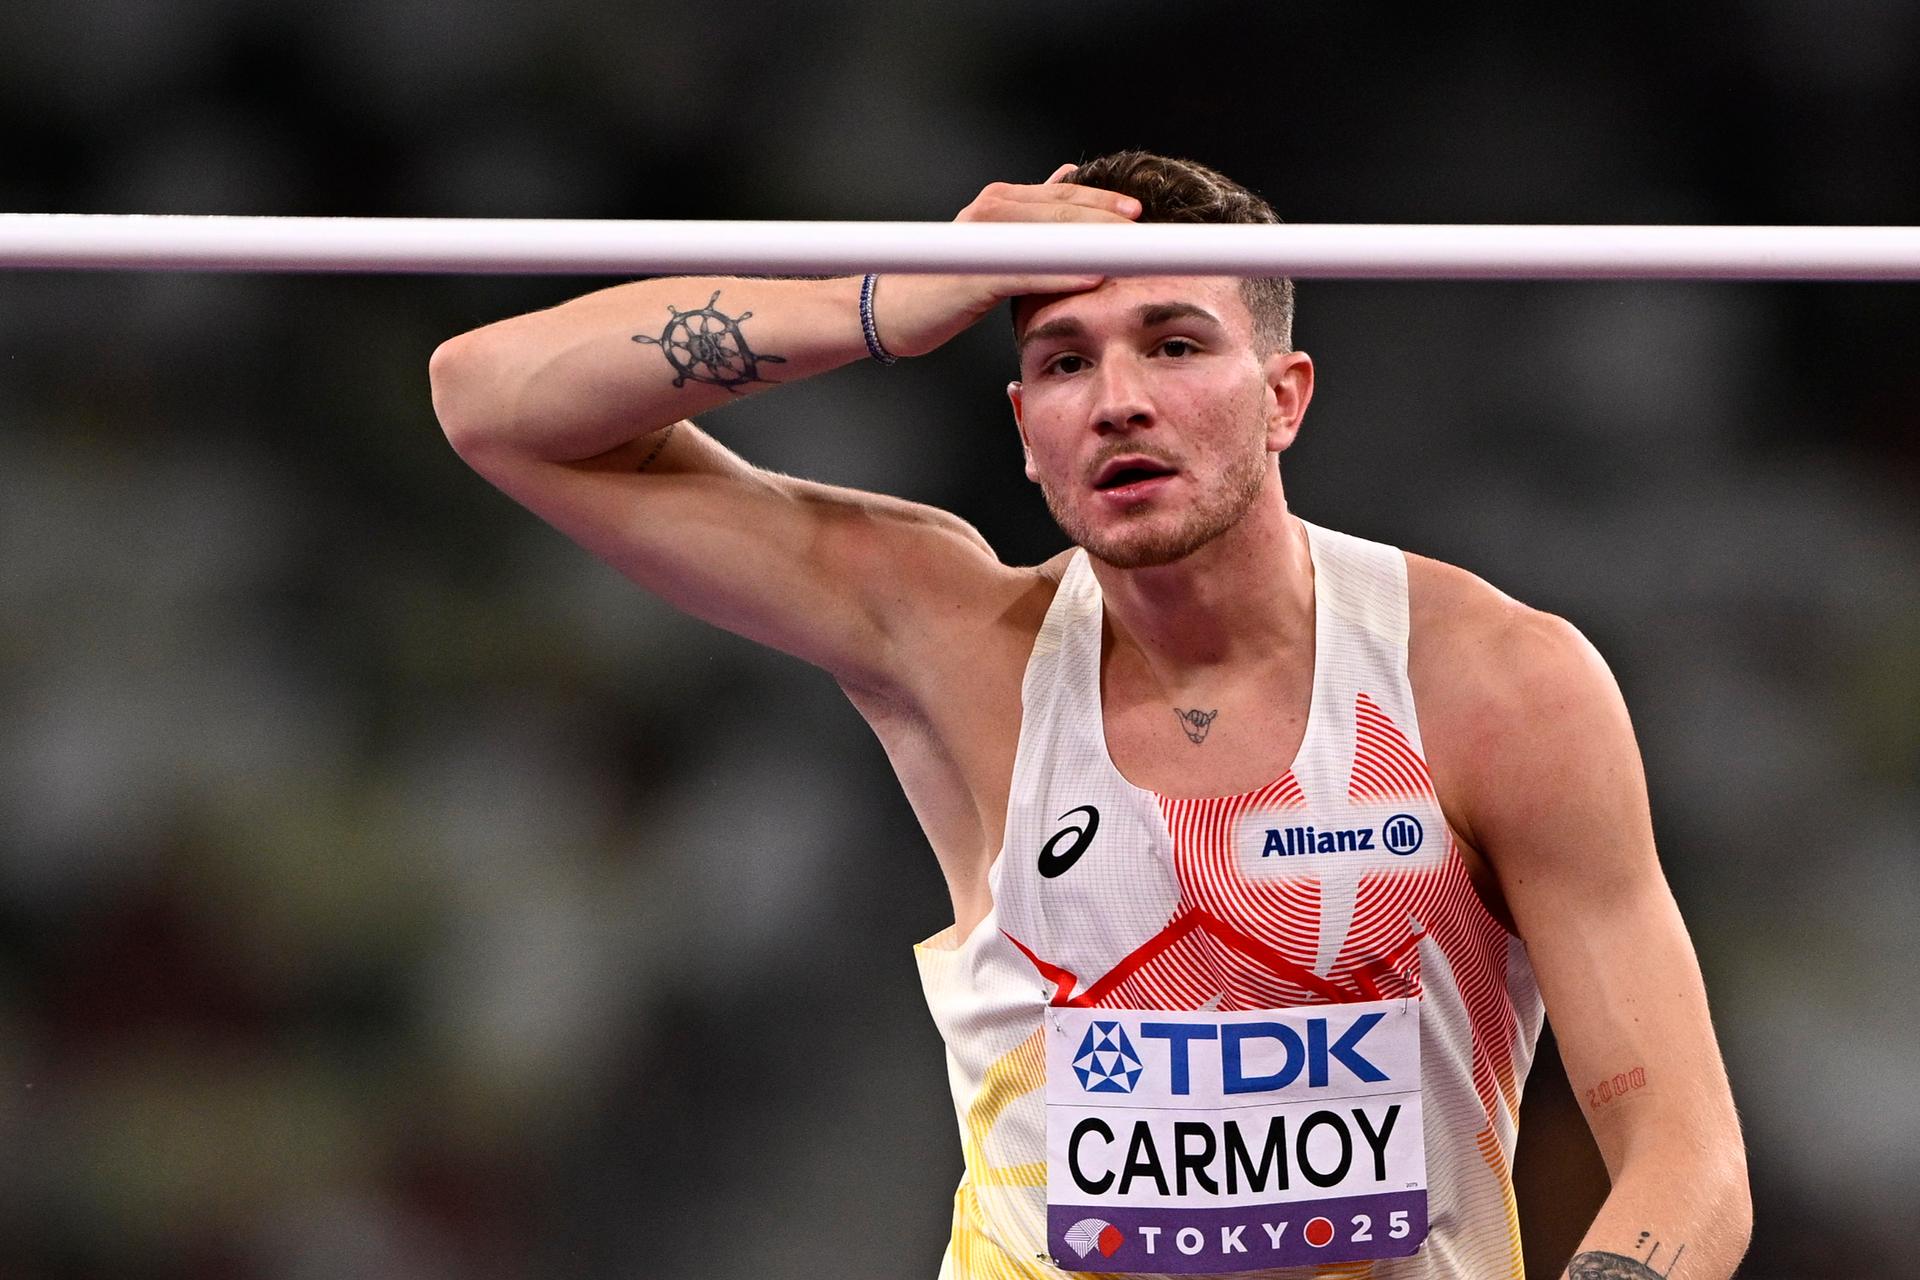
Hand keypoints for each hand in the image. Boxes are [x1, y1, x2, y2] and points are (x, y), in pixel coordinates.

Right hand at [871, 165, 1141, 357]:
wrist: (892, 313)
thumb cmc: (945, 284)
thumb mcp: (991, 244)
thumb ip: (1030, 217)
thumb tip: (1067, 178)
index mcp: (999, 202)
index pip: (1061, 195)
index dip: (1101, 201)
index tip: (1136, 212)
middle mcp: (990, 211)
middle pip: (1061, 209)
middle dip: (1106, 217)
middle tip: (1143, 227)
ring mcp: (982, 241)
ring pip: (1049, 236)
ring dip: (1092, 241)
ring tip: (1130, 249)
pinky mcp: (976, 276)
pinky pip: (1029, 272)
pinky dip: (1064, 273)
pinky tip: (1094, 277)